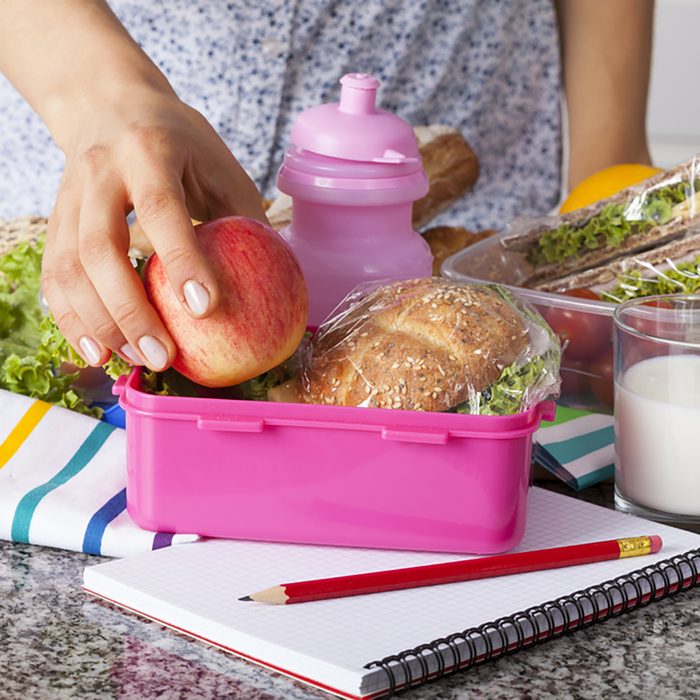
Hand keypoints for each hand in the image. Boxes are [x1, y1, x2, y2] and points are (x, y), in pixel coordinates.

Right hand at [41, 88, 267, 369]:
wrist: (110, 105)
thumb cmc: (182, 144)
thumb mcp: (221, 166)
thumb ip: (244, 219)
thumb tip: (281, 283)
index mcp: (149, 151)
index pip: (162, 209)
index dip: (183, 260)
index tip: (206, 310)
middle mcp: (100, 172)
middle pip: (100, 248)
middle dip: (131, 311)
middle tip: (164, 357)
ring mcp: (68, 196)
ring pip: (69, 268)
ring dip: (99, 325)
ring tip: (135, 362)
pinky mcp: (56, 221)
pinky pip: (54, 276)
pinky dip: (72, 319)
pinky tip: (99, 352)